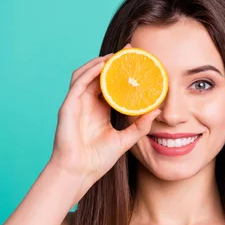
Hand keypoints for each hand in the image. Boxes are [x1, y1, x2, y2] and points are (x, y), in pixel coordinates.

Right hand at [48, 48, 159, 190]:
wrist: (79, 173)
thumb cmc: (98, 160)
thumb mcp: (126, 140)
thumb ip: (140, 126)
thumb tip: (157, 110)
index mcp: (99, 110)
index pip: (110, 84)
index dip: (121, 72)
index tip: (137, 62)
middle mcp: (87, 103)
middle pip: (98, 75)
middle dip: (112, 62)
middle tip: (130, 51)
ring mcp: (76, 104)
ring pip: (86, 74)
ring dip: (101, 62)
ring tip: (117, 55)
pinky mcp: (68, 106)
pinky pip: (79, 82)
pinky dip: (90, 71)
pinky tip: (103, 65)